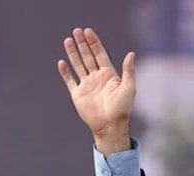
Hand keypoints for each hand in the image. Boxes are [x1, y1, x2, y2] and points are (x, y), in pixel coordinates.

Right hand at [57, 27, 135, 156]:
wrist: (110, 126)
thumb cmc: (122, 109)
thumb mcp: (129, 88)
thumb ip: (128, 70)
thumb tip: (131, 53)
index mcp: (108, 74)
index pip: (99, 54)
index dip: (94, 43)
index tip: (88, 31)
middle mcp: (96, 77)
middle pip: (88, 57)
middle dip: (82, 44)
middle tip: (76, 31)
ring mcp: (86, 85)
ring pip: (78, 65)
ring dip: (73, 53)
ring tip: (68, 41)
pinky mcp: (78, 95)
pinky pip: (70, 81)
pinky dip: (66, 72)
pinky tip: (62, 62)